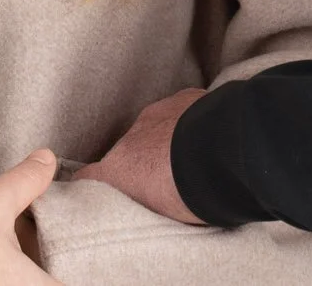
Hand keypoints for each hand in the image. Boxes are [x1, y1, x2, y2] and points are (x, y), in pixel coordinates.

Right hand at [76, 88, 205, 224]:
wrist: (223, 155)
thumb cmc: (189, 195)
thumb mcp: (156, 213)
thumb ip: (141, 203)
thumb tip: (145, 202)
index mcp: (118, 169)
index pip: (88, 176)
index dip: (92, 182)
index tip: (97, 189)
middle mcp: (132, 137)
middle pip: (129, 151)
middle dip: (143, 162)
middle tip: (166, 181)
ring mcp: (158, 113)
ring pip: (156, 129)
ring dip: (167, 142)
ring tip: (192, 159)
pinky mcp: (185, 98)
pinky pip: (182, 112)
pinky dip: (189, 124)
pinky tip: (208, 136)